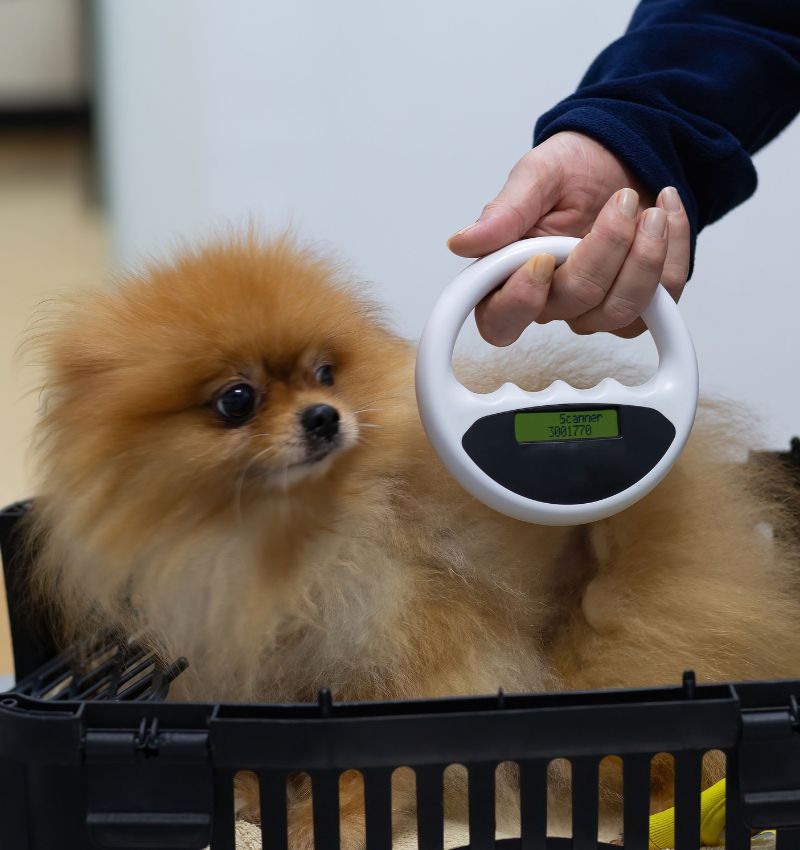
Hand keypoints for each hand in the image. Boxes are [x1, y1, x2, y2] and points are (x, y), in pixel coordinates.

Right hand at [448, 131, 690, 342]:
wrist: (625, 155)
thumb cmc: (575, 167)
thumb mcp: (537, 174)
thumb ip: (504, 212)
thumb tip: (463, 243)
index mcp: (510, 275)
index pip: (499, 321)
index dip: (520, 302)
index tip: (542, 259)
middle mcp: (550, 300)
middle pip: (574, 305)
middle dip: (606, 249)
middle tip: (622, 201)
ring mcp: (595, 308)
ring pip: (620, 311)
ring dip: (645, 257)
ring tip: (650, 210)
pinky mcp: (639, 305)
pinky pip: (662, 302)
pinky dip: (672, 252)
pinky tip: (666, 212)